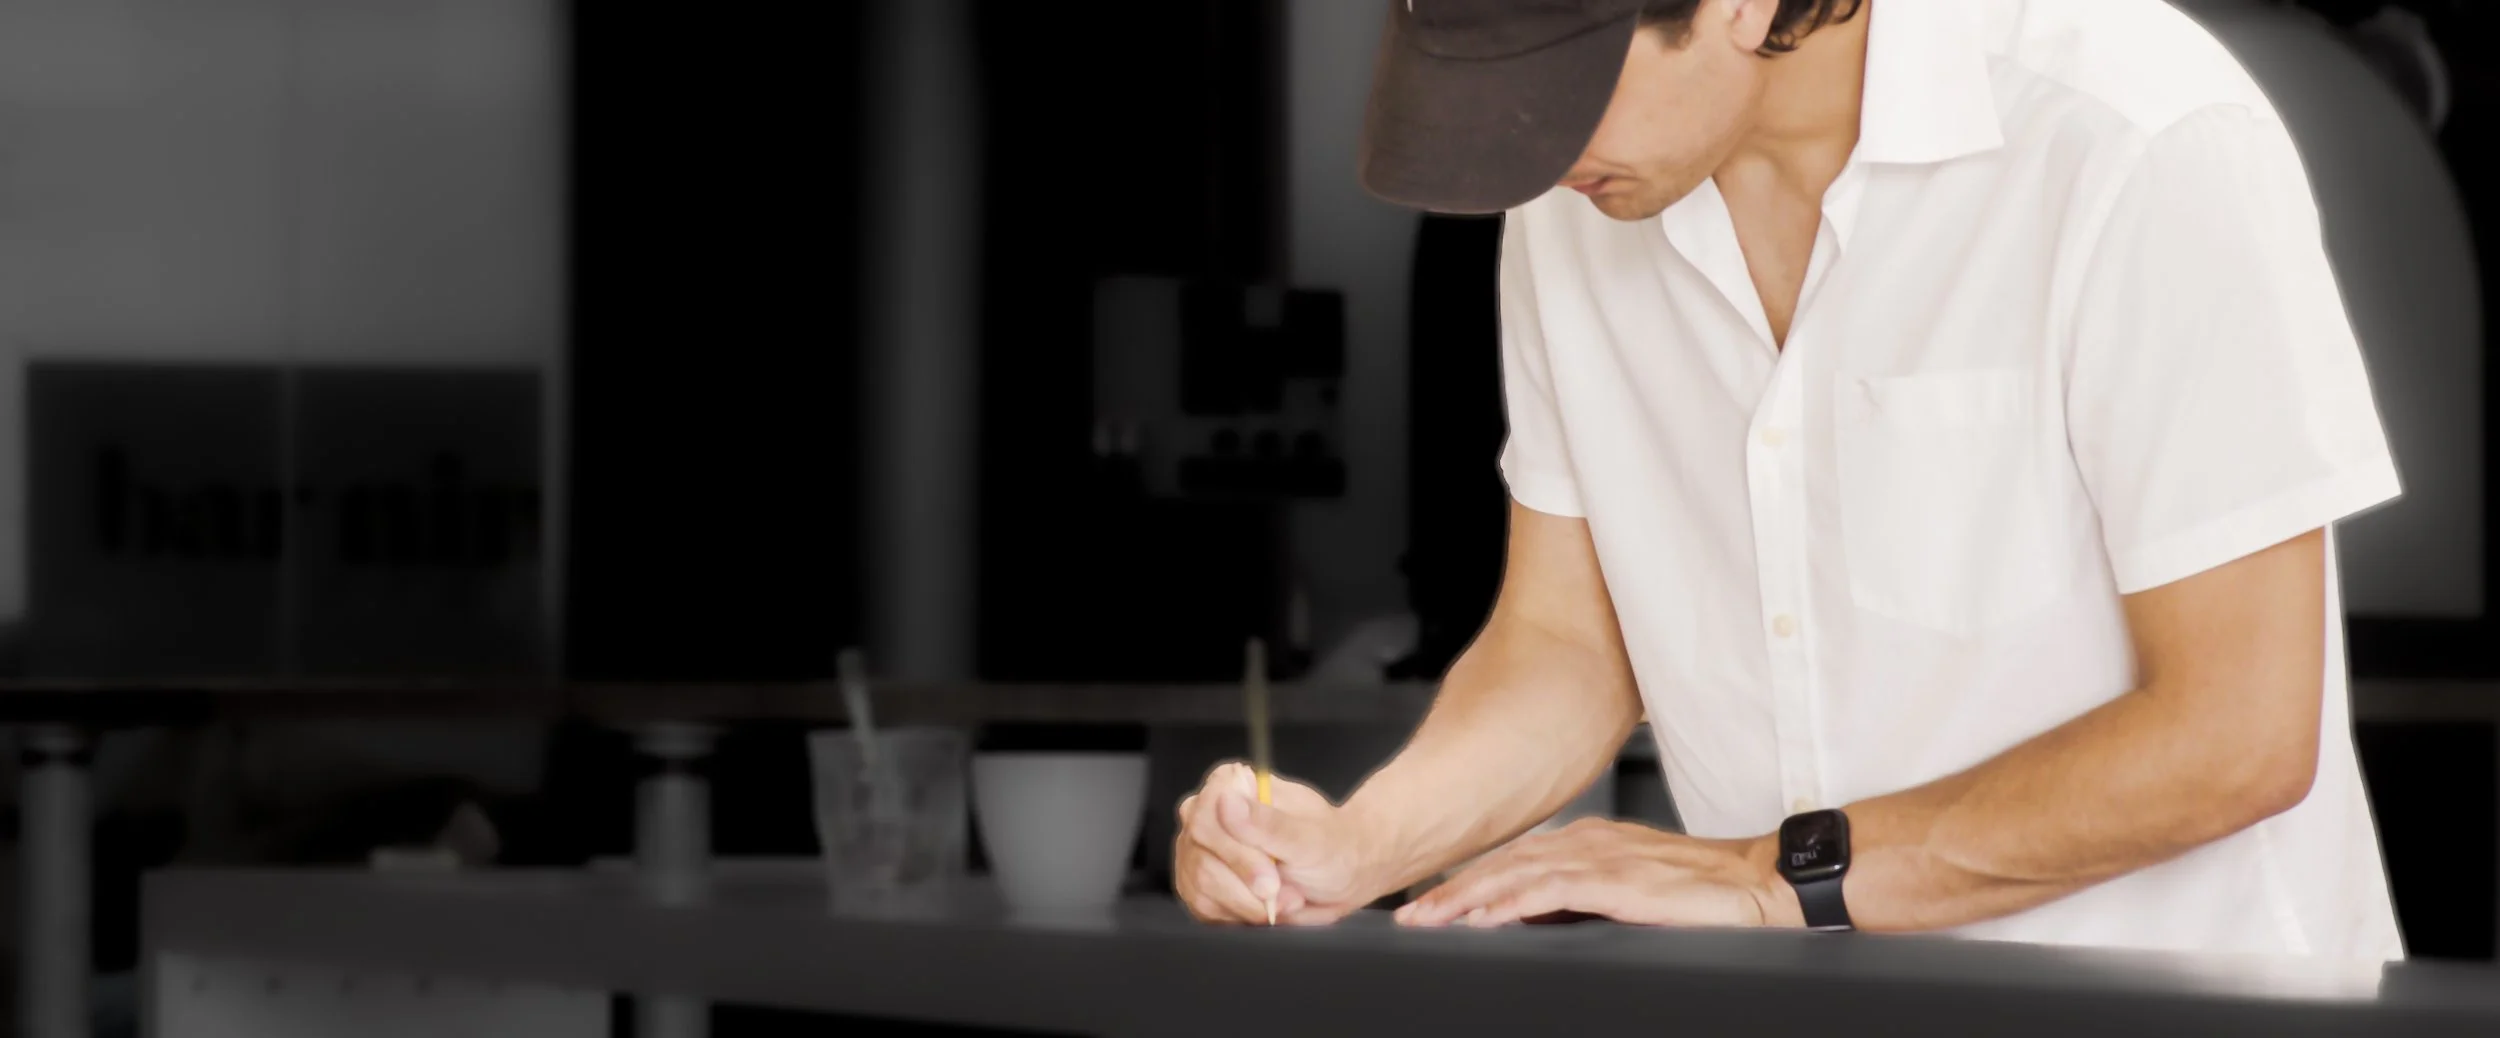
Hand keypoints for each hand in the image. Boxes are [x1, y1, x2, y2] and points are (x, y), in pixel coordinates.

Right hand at [1172, 761, 1378, 925]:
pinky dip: (1240, 914)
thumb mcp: (1309, 837)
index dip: (1234, 851)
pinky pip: (1204, 908)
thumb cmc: (1332, 847)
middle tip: (1282, 889)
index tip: (1269, 876)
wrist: (1342, 879)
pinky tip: (1265, 906)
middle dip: (1247, 883)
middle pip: (1202, 854)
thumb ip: (1268, 823)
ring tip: (1284, 897)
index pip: (1206, 812)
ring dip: (1249, 903)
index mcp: (1233, 784)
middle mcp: (1210, 814)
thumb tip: (1227, 802)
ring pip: (1202, 885)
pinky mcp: (1201, 884)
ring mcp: (1201, 850)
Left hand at [1393, 817, 1797, 928]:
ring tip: (1430, 920)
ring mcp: (1602, 859)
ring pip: (1517, 876)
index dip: (1466, 880)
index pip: (1513, 860)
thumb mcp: (1629, 889)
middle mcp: (1587, 843)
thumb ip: (1583, 896)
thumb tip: (1535, 919)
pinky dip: (1513, 905)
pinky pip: (1553, 892)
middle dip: (1451, 891)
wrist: (1759, 884)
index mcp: (1588, 841)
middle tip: (1409, 917)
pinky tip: (1485, 919)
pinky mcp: (1620, 882)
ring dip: (1467, 899)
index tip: (1428, 903)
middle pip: (1503, 864)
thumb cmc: (1701, 891)